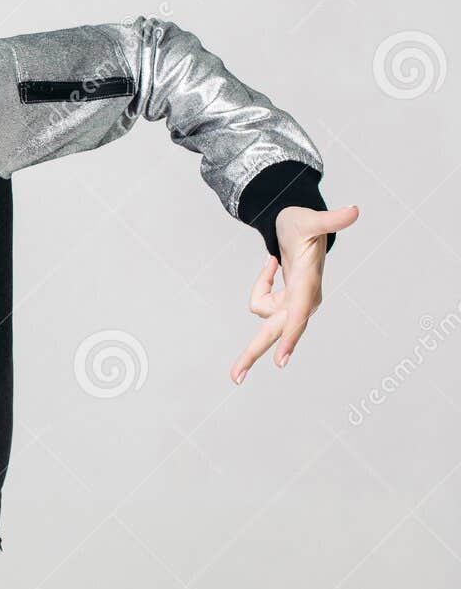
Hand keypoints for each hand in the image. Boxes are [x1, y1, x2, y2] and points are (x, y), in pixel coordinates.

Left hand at [231, 203, 359, 383]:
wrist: (300, 228)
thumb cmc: (303, 225)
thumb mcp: (311, 219)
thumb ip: (330, 219)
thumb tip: (354, 210)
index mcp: (307, 287)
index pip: (297, 316)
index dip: (290, 337)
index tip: (280, 361)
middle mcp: (302, 302)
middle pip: (275, 332)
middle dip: (254, 354)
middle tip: (234, 378)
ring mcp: (293, 306)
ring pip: (263, 313)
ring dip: (261, 287)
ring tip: (273, 259)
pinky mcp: (284, 305)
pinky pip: (260, 302)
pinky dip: (262, 284)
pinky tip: (272, 264)